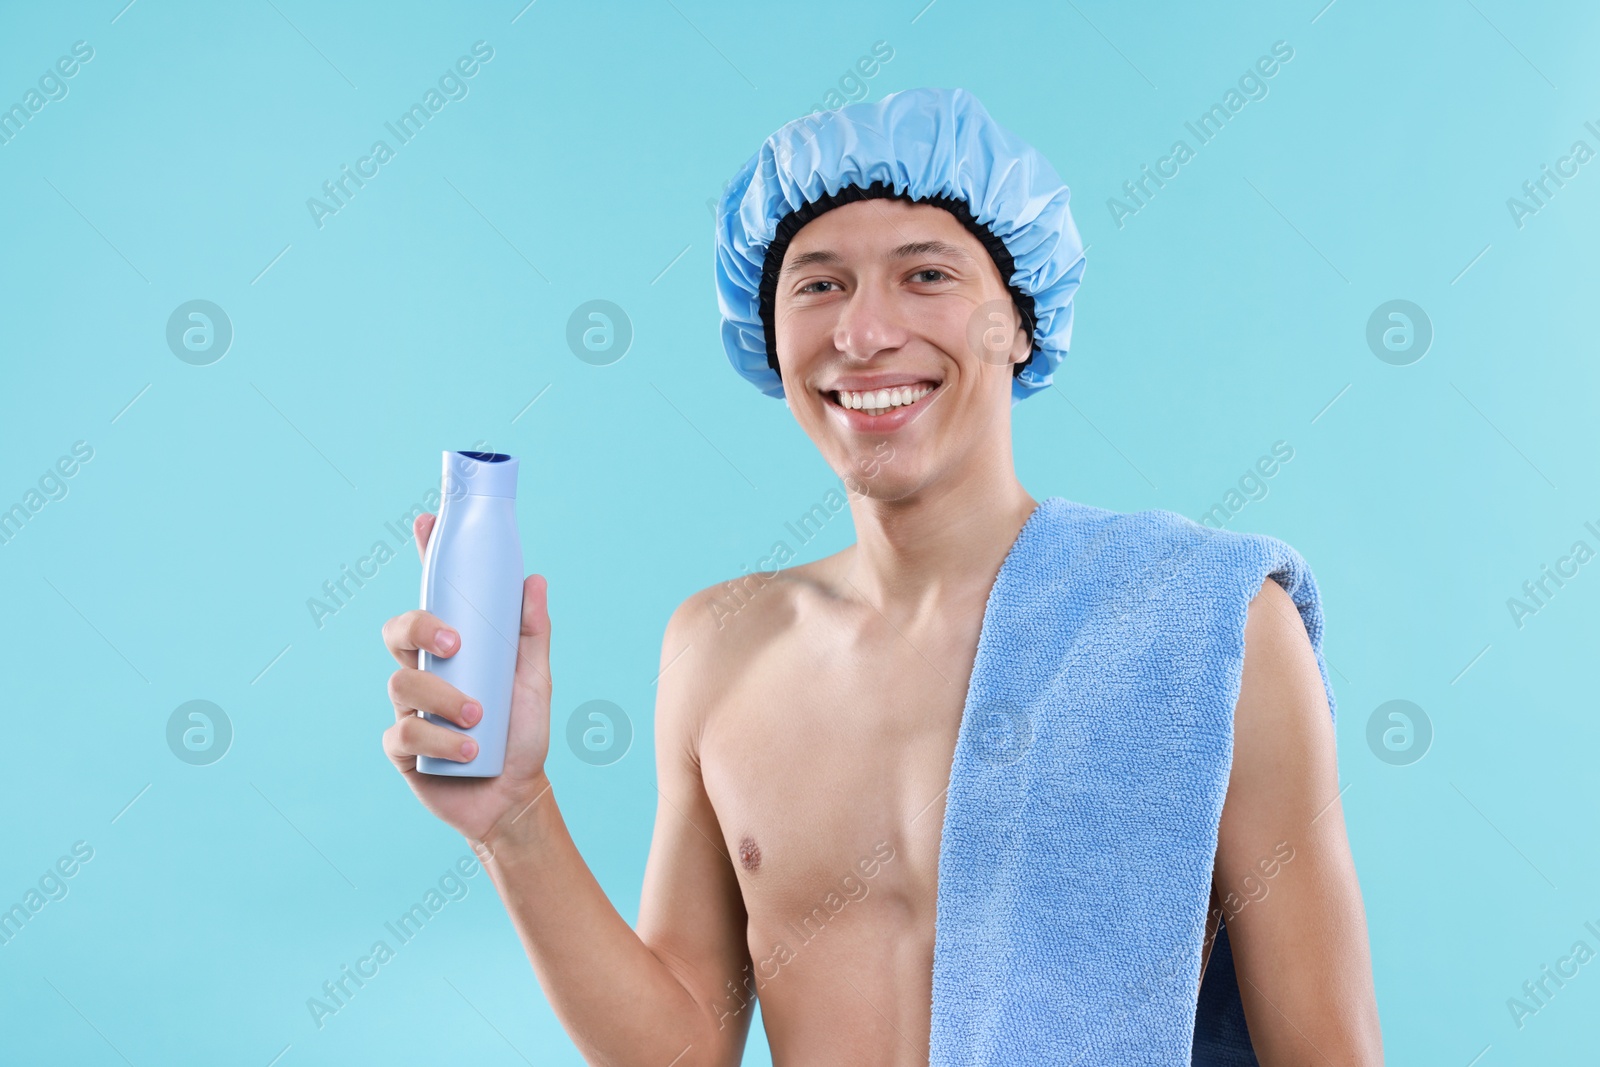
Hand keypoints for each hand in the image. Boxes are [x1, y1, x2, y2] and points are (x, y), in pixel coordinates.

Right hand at [381, 512, 553, 852]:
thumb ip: (533, 634)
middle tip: (456, 644)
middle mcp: (426, 669)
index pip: (434, 595)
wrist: (515, 795)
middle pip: (399, 628)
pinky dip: (438, 739)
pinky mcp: (403, 748)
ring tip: (479, 719)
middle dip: (421, 627)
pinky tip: (468, 750)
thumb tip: (535, 580)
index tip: (427, 521)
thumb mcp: (534, 681)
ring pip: (401, 682)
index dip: (426, 556)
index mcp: (455, 646)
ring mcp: (410, 707)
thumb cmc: (522, 733)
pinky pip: (404, 733)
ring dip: (442, 698)